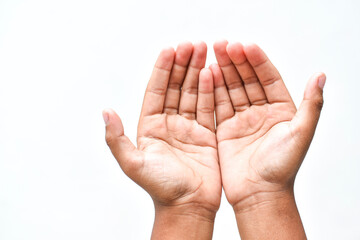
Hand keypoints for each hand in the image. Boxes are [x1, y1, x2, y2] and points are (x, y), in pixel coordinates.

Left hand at [103, 42, 220, 238]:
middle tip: (191, 44)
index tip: (169, 50)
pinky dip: (211, 90)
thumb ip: (116, 139)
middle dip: (182, 65)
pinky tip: (213, 73)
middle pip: (175, 87)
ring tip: (204, 51)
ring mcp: (188, 127)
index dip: (162, 70)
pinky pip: (208, 107)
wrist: (188, 207)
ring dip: (197, 72)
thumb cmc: (161, 188)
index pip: (156, 91)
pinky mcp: (206, 134)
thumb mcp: (133, 164)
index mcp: (150, 127)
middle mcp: (168, 124)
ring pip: (192, 93)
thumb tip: (105, 112)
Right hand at [212, 40, 324, 238]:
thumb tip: (320, 75)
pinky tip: (207, 75)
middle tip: (224, 44)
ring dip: (223, 71)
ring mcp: (242, 120)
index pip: (268, 78)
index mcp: (280, 110)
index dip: (258, 61)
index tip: (246, 46)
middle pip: (247, 80)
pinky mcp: (225, 129)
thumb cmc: (282, 167)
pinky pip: (218, 105)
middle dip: (236, 61)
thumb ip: (311, 104)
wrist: (259, 194)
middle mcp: (260, 112)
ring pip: (231, 89)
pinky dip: (213, 90)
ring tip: (214, 53)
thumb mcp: (301, 133)